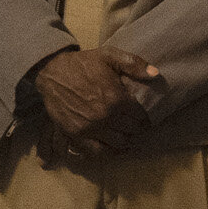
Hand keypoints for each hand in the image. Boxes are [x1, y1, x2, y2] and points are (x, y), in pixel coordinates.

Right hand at [32, 45, 155, 156]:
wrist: (52, 72)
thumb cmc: (82, 64)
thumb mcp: (109, 56)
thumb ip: (134, 64)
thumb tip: (156, 74)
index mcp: (116, 99)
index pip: (140, 116)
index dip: (145, 117)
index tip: (144, 118)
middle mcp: (105, 116)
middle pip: (131, 130)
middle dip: (137, 129)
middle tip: (137, 127)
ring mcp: (90, 128)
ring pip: (117, 143)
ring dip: (125, 141)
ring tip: (127, 136)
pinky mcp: (76, 134)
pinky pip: (96, 151)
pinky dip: (107, 152)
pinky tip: (112, 147)